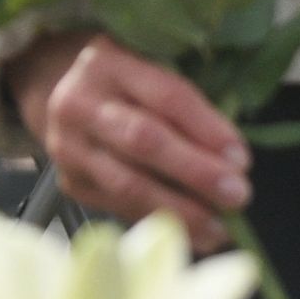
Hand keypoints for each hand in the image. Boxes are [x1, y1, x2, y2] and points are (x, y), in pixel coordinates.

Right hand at [8, 30, 251, 249]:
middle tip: (237, 195)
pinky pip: (120, 205)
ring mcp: (71, 147)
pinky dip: (161, 222)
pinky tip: (194, 235)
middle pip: (144, 140)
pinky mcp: (71, 182)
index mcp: (110, 63)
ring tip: (220, 228)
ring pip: (128, 183)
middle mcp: (82, 104)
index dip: (206, 129)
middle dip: (195, 172)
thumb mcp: (151, 69)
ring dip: (180, 209)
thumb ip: (186, 105)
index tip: (241, 159)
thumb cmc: (126, 82)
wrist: (58, 93)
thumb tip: (233, 161)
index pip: (166, 96)